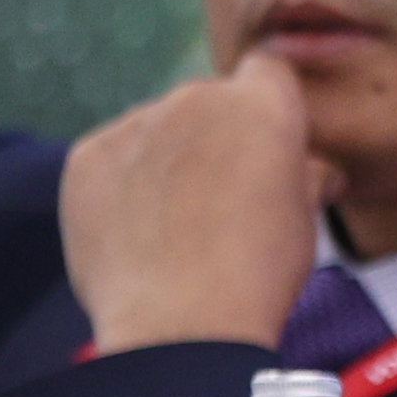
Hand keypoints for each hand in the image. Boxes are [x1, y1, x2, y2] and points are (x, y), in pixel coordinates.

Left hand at [61, 52, 327, 352]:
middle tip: (223, 198)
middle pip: (208, 100)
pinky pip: (112, 157)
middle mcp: (194, 98)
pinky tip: (137, 231)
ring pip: (157, 128)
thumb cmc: (259, 271)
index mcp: (260, 104)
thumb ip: (303, 173)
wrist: (180, 324)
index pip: (268, 71)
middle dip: (217, 135)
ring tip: (174, 224)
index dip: (271, 106)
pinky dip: (123, 183)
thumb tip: (311, 170)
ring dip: (168, 158)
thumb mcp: (305, 216)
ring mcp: (133, 124)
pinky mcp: (86, 156)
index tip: (269, 146)